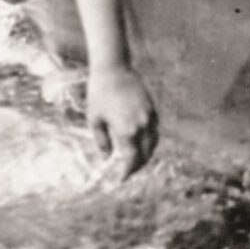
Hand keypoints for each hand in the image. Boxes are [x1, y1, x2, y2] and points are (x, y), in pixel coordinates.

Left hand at [84, 62, 156, 179]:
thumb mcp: (94, 119)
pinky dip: (150, 139)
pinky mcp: (152, 107)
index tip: (121, 179)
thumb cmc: (98, 94)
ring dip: (146, 153)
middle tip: (129, 171)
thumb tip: (107, 156)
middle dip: (138, 165)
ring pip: (153, 142)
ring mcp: (149, 116)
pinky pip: (154, 129)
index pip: (131, 160)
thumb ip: (102, 141)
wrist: (112, 69)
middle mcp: (141, 126)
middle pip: (145, 154)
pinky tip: (141, 141)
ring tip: (136, 159)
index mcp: (126, 131)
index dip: (127, 172)